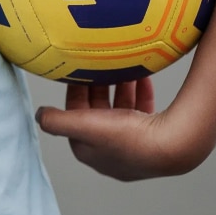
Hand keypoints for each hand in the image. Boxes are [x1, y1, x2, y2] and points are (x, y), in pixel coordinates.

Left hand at [34, 78, 213, 180]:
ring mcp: (135, 146)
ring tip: (124, 65)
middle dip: (100, 85)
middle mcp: (111, 152)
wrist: (177, 145)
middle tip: (104, 62)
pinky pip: (143, 111)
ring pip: (122, 109)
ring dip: (121, 86)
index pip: (76, 115)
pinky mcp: (156, 138)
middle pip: (99, 111)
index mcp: (91, 151)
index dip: (76, 90)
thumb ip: (56, 121)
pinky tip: (143, 76)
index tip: (81, 67)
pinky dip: (140, 92)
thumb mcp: (83, 125)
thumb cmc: (128, 137)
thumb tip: (38, 115)